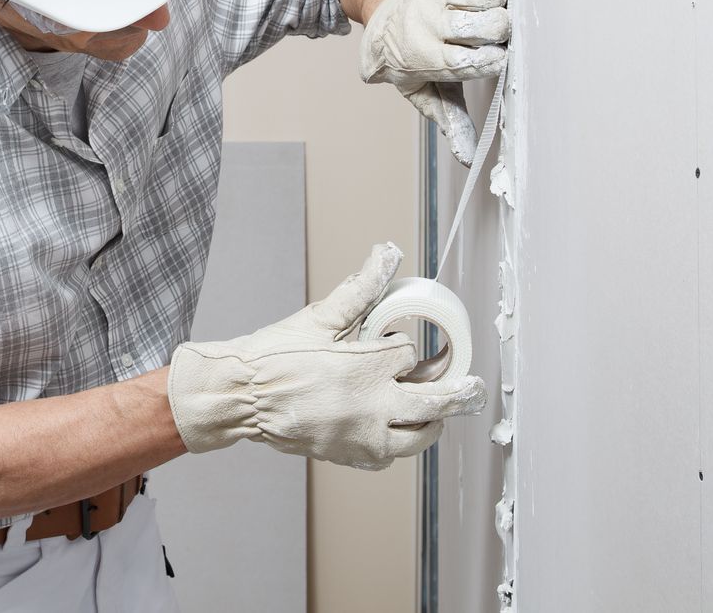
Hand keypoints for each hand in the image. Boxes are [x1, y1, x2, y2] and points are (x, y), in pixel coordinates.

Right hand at [165, 243, 485, 469]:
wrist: (240, 397)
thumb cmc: (276, 356)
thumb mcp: (322, 316)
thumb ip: (362, 287)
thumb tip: (388, 254)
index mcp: (366, 369)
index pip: (410, 354)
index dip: (407, 346)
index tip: (397, 343)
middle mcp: (370, 408)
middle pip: (434, 404)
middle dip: (457, 393)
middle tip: (472, 387)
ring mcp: (360, 437)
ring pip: (416, 438)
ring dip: (431, 422)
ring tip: (434, 409)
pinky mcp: (347, 454)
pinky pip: (387, 457)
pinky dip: (397, 444)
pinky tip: (393, 428)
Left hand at [358, 0, 510, 163]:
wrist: (384, 22)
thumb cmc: (411, 63)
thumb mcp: (425, 95)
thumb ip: (449, 120)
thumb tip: (468, 157)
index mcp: (429, 57)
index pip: (468, 60)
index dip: (489, 60)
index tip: (500, 61)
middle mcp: (435, 24)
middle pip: (486, 24)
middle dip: (500, 31)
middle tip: (498, 37)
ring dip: (499, 1)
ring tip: (495, 11)